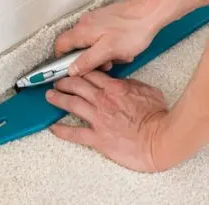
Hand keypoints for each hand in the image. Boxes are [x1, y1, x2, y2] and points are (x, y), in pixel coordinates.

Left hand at [47, 71, 171, 172]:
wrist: (159, 139)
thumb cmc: (158, 117)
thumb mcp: (148, 91)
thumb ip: (133, 84)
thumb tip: (125, 82)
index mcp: (116, 88)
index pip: (92, 74)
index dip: (80, 70)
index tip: (74, 69)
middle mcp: (103, 100)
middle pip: (78, 85)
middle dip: (64, 81)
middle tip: (57, 81)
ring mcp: (98, 119)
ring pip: (72, 104)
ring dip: (58, 99)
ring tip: (49, 96)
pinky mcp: (97, 138)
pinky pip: (74, 133)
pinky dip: (62, 130)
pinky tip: (53, 127)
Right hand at [54, 0, 164, 75]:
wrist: (150, 12)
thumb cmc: (131, 31)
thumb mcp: (108, 51)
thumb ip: (87, 61)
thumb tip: (71, 70)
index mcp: (82, 30)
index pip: (60, 45)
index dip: (62, 60)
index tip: (71, 70)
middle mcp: (86, 23)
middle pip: (78, 46)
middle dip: (90, 59)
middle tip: (105, 65)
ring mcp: (97, 19)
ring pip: (92, 42)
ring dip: (103, 53)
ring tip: (119, 57)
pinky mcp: (108, 19)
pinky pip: (103, 37)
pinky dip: (111, 46)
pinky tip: (125, 50)